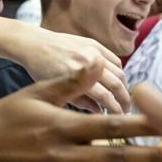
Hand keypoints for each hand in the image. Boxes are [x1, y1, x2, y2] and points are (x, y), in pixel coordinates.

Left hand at [14, 26, 130, 113]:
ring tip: (122, 98)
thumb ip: (80, 102)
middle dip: (125, 100)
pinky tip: (117, 81)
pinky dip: (119, 72)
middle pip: (116, 84)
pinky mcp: (94, 43)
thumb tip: (101, 111)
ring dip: (124, 87)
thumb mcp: (55, 90)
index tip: (120, 118)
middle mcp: (87, 62)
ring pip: (119, 72)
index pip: (105, 97)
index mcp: (76, 77)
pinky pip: (115, 60)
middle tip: (126, 110)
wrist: (34, 44)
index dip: (115, 110)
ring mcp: (92, 51)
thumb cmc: (41, 70)